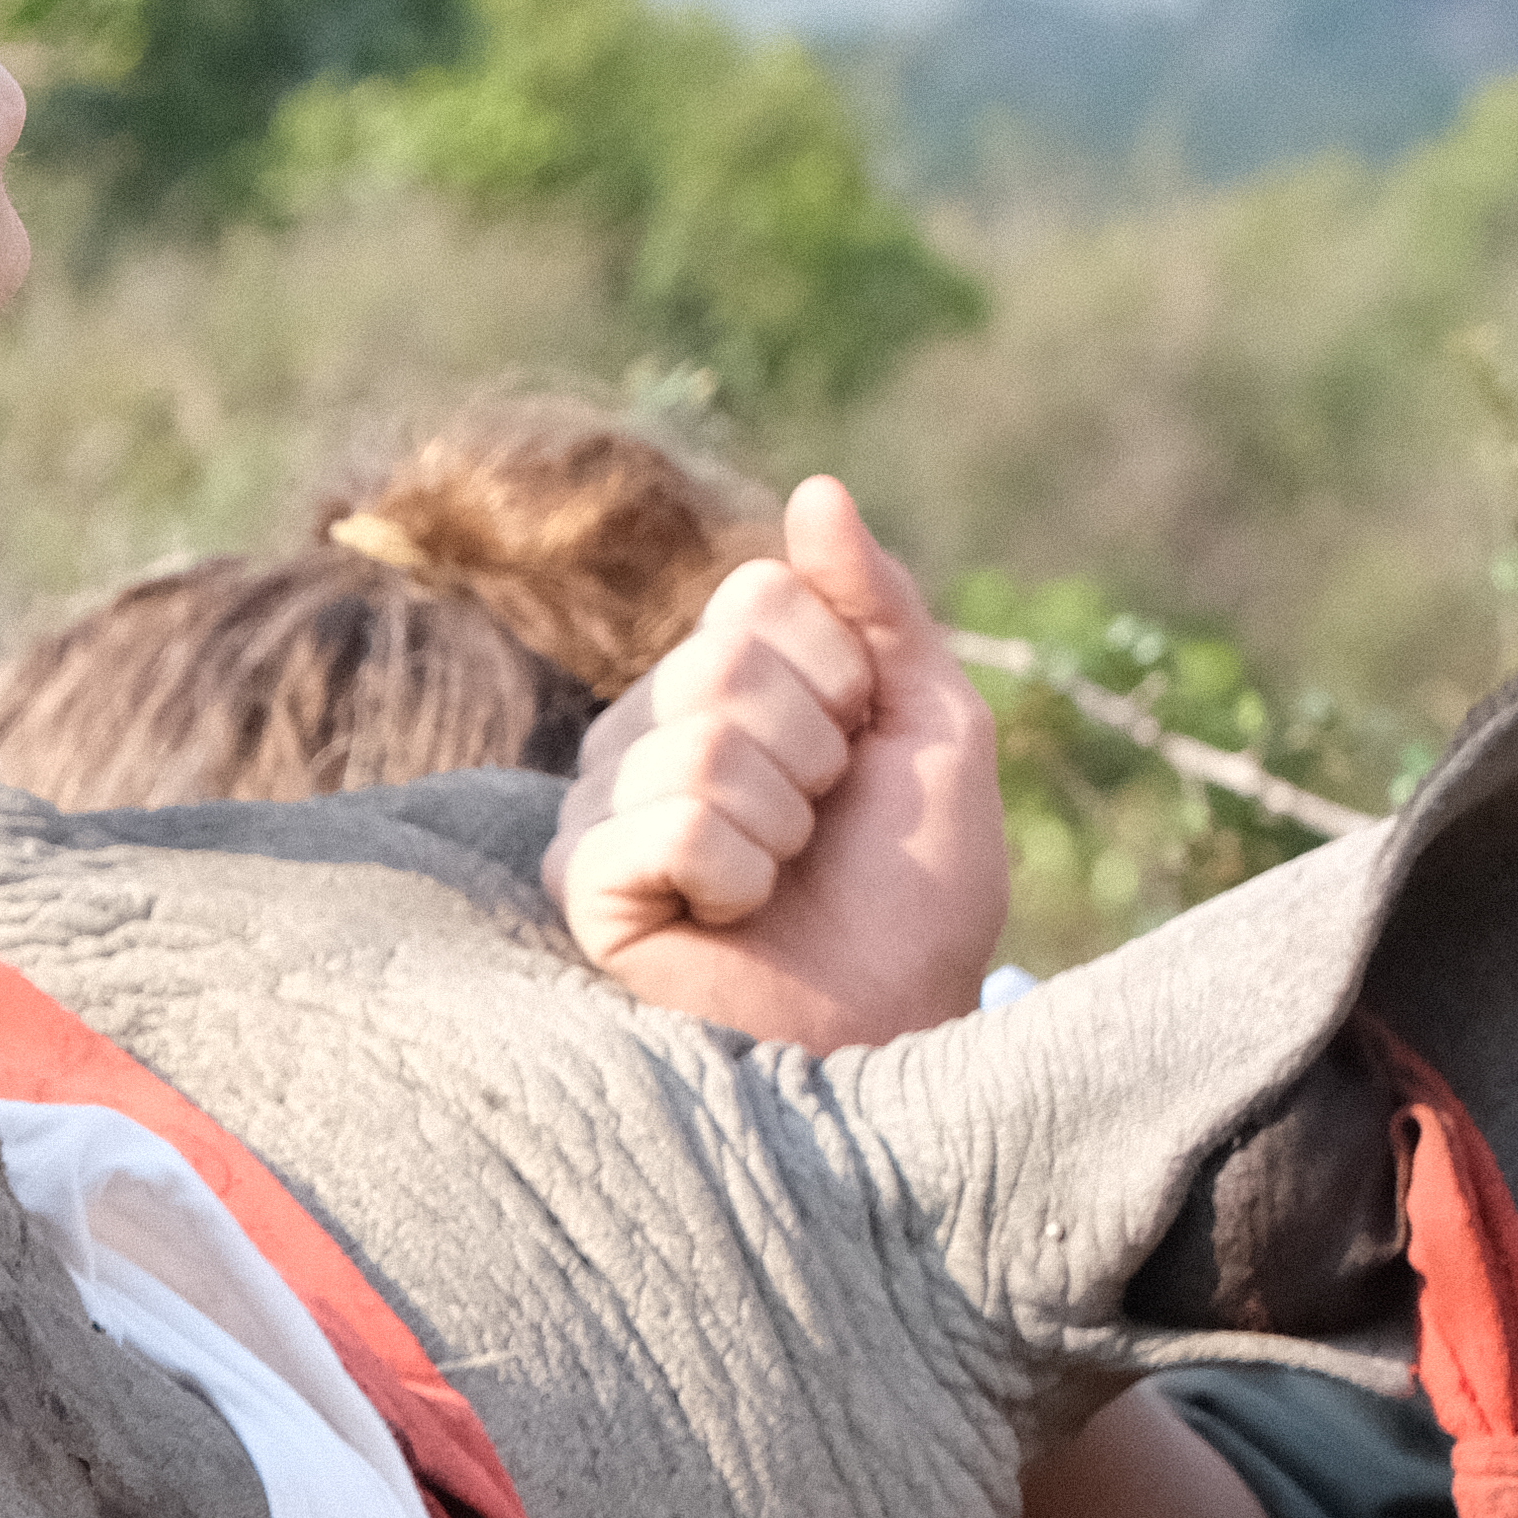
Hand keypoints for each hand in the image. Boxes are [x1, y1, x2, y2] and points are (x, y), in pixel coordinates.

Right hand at [547, 477, 1004, 1047]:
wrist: (898, 1028)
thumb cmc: (912, 898)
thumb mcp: (935, 728)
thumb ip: (881, 608)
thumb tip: (816, 489)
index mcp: (714, 689)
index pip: (758, 594)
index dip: (844, 675)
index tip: (858, 760)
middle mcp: (639, 737)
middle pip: (724, 659)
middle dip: (816, 752)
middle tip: (819, 833)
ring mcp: (598, 811)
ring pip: (701, 743)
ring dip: (783, 826)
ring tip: (778, 884)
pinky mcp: (583, 889)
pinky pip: (670, 821)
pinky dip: (738, 874)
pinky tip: (731, 918)